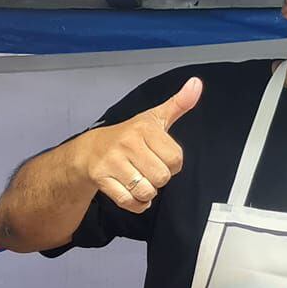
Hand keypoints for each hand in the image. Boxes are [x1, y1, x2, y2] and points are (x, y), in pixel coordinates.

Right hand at [71, 78, 201, 211]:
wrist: (89, 150)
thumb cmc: (128, 136)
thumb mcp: (154, 117)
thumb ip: (179, 104)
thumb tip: (196, 84)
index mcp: (144, 128)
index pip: (176, 159)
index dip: (172, 163)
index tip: (161, 157)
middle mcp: (128, 143)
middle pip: (162, 177)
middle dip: (159, 178)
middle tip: (148, 168)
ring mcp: (112, 161)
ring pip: (146, 191)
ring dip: (147, 192)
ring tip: (139, 179)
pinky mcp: (101, 178)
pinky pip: (129, 202)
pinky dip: (135, 204)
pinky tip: (132, 192)